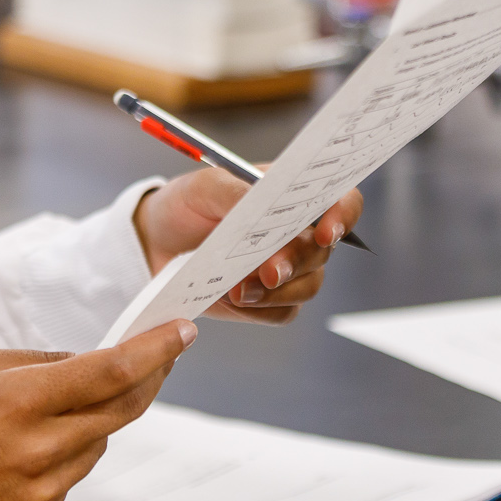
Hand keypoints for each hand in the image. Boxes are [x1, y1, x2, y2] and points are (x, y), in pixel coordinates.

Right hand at [0, 320, 194, 500]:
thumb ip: (34, 361)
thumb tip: (85, 360)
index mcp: (19, 402)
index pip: (111, 371)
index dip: (155, 349)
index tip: (182, 331)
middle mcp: (37, 449)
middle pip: (122, 409)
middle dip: (149, 376)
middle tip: (162, 353)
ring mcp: (40, 490)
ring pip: (100, 442)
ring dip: (100, 416)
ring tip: (63, 401)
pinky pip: (74, 475)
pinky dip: (69, 451)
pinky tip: (33, 443)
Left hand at [133, 166, 362, 325]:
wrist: (157, 241)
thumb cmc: (190, 203)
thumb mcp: (206, 186)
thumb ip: (237, 192)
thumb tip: (259, 205)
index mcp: (293, 195)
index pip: (341, 201)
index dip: (343, 216)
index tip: (324, 232)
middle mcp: (299, 233)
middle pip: (323, 252)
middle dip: (296, 262)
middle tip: (268, 271)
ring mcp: (287, 270)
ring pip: (308, 287)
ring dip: (276, 292)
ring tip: (237, 290)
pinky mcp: (268, 301)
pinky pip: (282, 313)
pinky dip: (259, 309)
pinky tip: (230, 298)